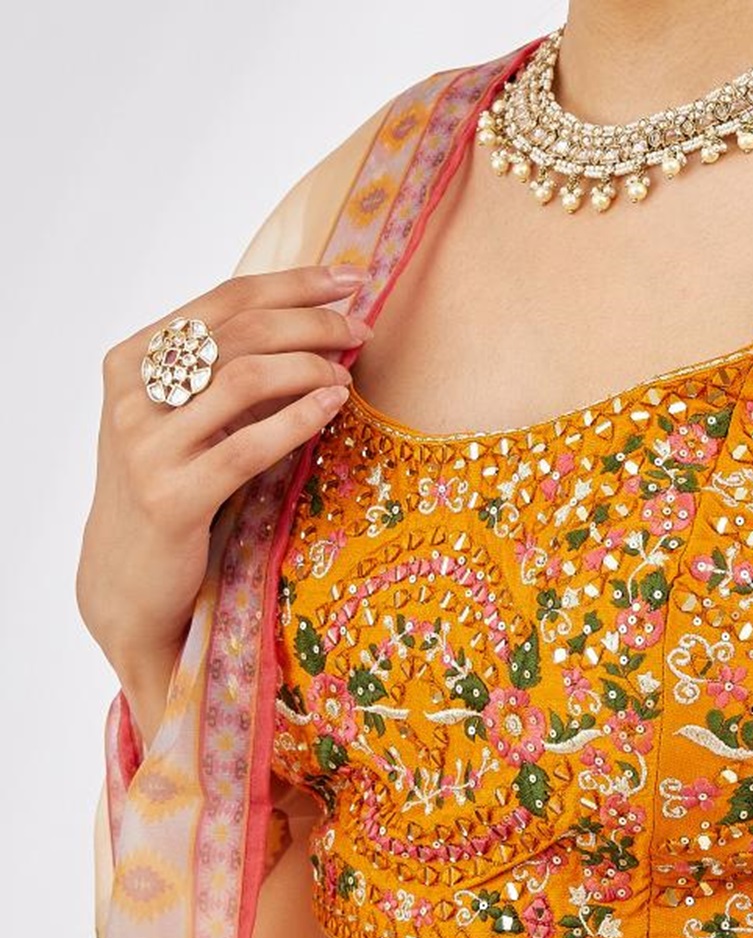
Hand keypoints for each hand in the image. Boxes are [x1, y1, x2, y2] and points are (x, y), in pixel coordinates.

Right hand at [77, 262, 373, 737]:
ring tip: (347, 371)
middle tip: (360, 328)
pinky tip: (331, 405)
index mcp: (130, 361)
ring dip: (309, 366)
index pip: (222, 300)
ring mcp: (149, 448)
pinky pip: (248, 447)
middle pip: (240, 333)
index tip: (347, 279)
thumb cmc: (169, 490)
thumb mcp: (184, 422)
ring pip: (244, 380)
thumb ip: (222, 376)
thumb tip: (308, 326)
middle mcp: (133, 397)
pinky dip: (297, 419)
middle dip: (312, 323)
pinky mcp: (174, 499)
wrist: (127, 579)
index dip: (291, 284)